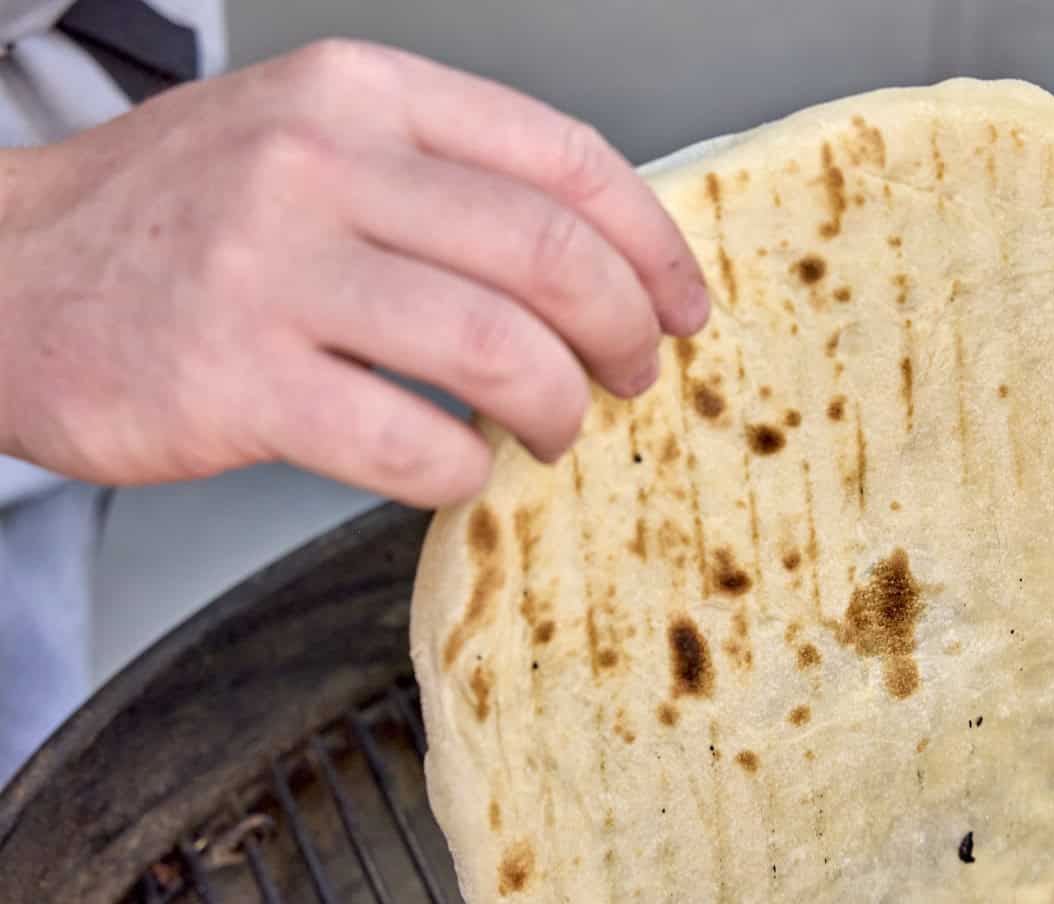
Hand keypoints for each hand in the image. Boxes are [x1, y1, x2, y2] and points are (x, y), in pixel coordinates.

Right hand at [0, 40, 708, 506]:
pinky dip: (463, 467)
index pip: (564, 159)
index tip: (683, 305)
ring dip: (559, 407)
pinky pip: (408, 439)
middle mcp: (321, 161)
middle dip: (622, 333)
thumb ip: (441, 180)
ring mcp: (270, 268)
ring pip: (494, 348)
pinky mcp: (231, 378)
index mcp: (362, 95)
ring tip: (556, 430)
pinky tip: (462, 467)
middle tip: (631, 379)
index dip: (651, 244)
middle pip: (547, 255)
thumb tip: (594, 268)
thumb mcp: (310, 142)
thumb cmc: (178, 218)